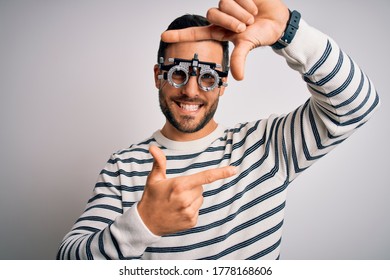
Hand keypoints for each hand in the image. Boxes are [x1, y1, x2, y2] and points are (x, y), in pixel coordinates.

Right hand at [137, 146, 236, 235]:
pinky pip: (198, 209)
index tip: (234, 169)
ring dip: (192, 198)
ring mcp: (189, 212)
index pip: (205, 177)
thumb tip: (153, 147)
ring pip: (200, 198)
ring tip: (176, 202)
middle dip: (192, 187)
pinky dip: (191, 208)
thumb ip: (159, 162)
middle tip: (176, 192)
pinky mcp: (192, 221)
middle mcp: (186, 199)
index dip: (221, 173)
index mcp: (179, 186)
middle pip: (201, 187)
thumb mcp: (154, 178)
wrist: (146, 223)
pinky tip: (178, 211)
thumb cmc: (151, 197)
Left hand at [161, 0, 289, 80]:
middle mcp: (221, 18)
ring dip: (240, 13)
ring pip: (223, 4)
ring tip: (251, 18)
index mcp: (219, 31)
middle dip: (229, 21)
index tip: (163, 36)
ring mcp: (228, 5)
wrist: (278, 21)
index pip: (195, 33)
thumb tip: (238, 78)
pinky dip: (246, 3)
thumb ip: (239, 59)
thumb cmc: (261, 34)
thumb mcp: (247, 46)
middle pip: (212, 14)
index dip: (180, 35)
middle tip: (243, 27)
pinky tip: (254, 7)